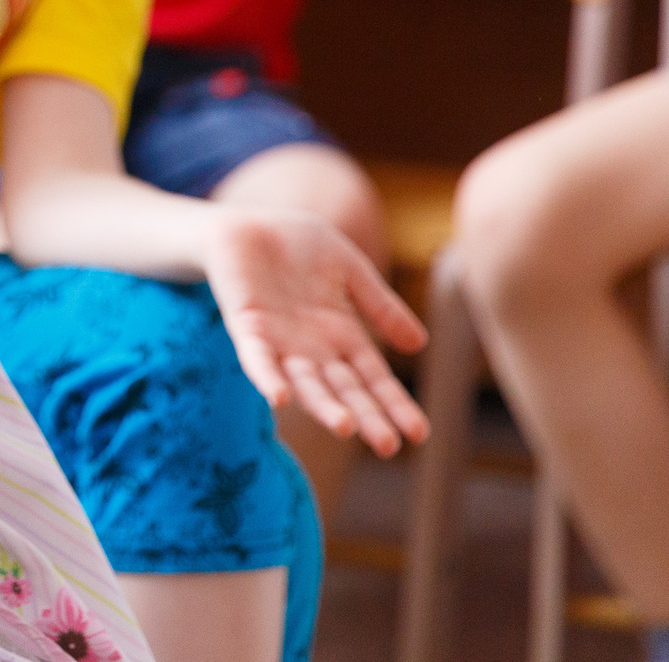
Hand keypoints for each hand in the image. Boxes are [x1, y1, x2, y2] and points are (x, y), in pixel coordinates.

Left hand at [201, 207, 429, 455]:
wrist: (247, 220)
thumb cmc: (298, 245)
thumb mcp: (351, 271)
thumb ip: (381, 307)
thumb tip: (420, 346)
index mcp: (342, 336)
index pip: (374, 379)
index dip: (395, 405)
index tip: (419, 435)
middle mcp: (313, 348)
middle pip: (345, 390)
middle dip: (367, 418)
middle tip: (389, 447)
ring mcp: (280, 342)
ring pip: (304, 383)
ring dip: (322, 406)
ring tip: (346, 428)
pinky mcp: (247, 327)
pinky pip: (256, 358)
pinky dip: (266, 377)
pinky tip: (279, 398)